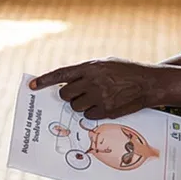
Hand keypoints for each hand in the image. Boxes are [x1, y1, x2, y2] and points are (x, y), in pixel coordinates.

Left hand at [30, 59, 160, 119]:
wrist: (149, 82)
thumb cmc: (126, 71)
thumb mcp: (105, 64)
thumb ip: (87, 71)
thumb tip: (68, 82)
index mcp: (89, 67)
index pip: (61, 74)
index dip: (44, 81)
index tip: (31, 86)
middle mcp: (91, 81)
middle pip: (65, 94)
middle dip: (69, 96)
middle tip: (79, 94)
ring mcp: (98, 97)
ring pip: (75, 107)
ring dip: (81, 105)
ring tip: (96, 98)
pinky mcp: (105, 110)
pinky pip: (88, 116)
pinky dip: (92, 113)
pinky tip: (104, 105)